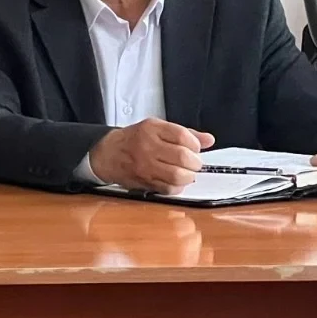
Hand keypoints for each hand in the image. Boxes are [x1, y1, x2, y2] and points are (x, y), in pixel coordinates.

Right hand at [87, 118, 214, 193]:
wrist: (107, 154)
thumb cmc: (134, 140)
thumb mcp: (157, 128)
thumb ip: (185, 133)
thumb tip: (208, 140)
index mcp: (151, 129)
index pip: (182, 136)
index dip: (195, 144)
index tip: (195, 148)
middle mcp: (147, 146)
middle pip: (183, 156)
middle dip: (195, 162)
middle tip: (193, 163)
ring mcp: (145, 166)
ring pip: (178, 175)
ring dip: (189, 176)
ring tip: (186, 172)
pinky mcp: (144, 182)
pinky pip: (169, 189)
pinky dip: (178, 187)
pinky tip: (175, 181)